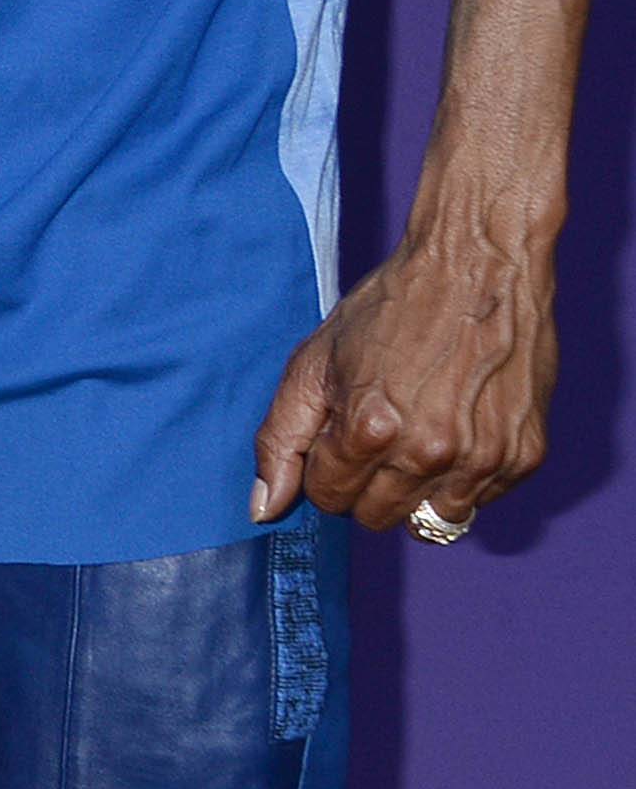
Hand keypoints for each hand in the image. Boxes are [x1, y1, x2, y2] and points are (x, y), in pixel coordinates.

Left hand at [253, 204, 559, 533]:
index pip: (329, 498)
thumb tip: (262, 509)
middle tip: (376, 433)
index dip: (325, 468)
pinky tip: (456, 426)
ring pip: (430, 522)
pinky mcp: (525, 457)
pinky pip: (479, 501)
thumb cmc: (392, 308)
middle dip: (364, 483)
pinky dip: (461, 478)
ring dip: (415, 489)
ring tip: (417, 432)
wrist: (480, 266)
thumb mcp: (314, 362)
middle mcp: (430, 453)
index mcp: (370, 429)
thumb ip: (279, 439)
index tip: (338, 434)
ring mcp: (484, 459)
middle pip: (377, 517)